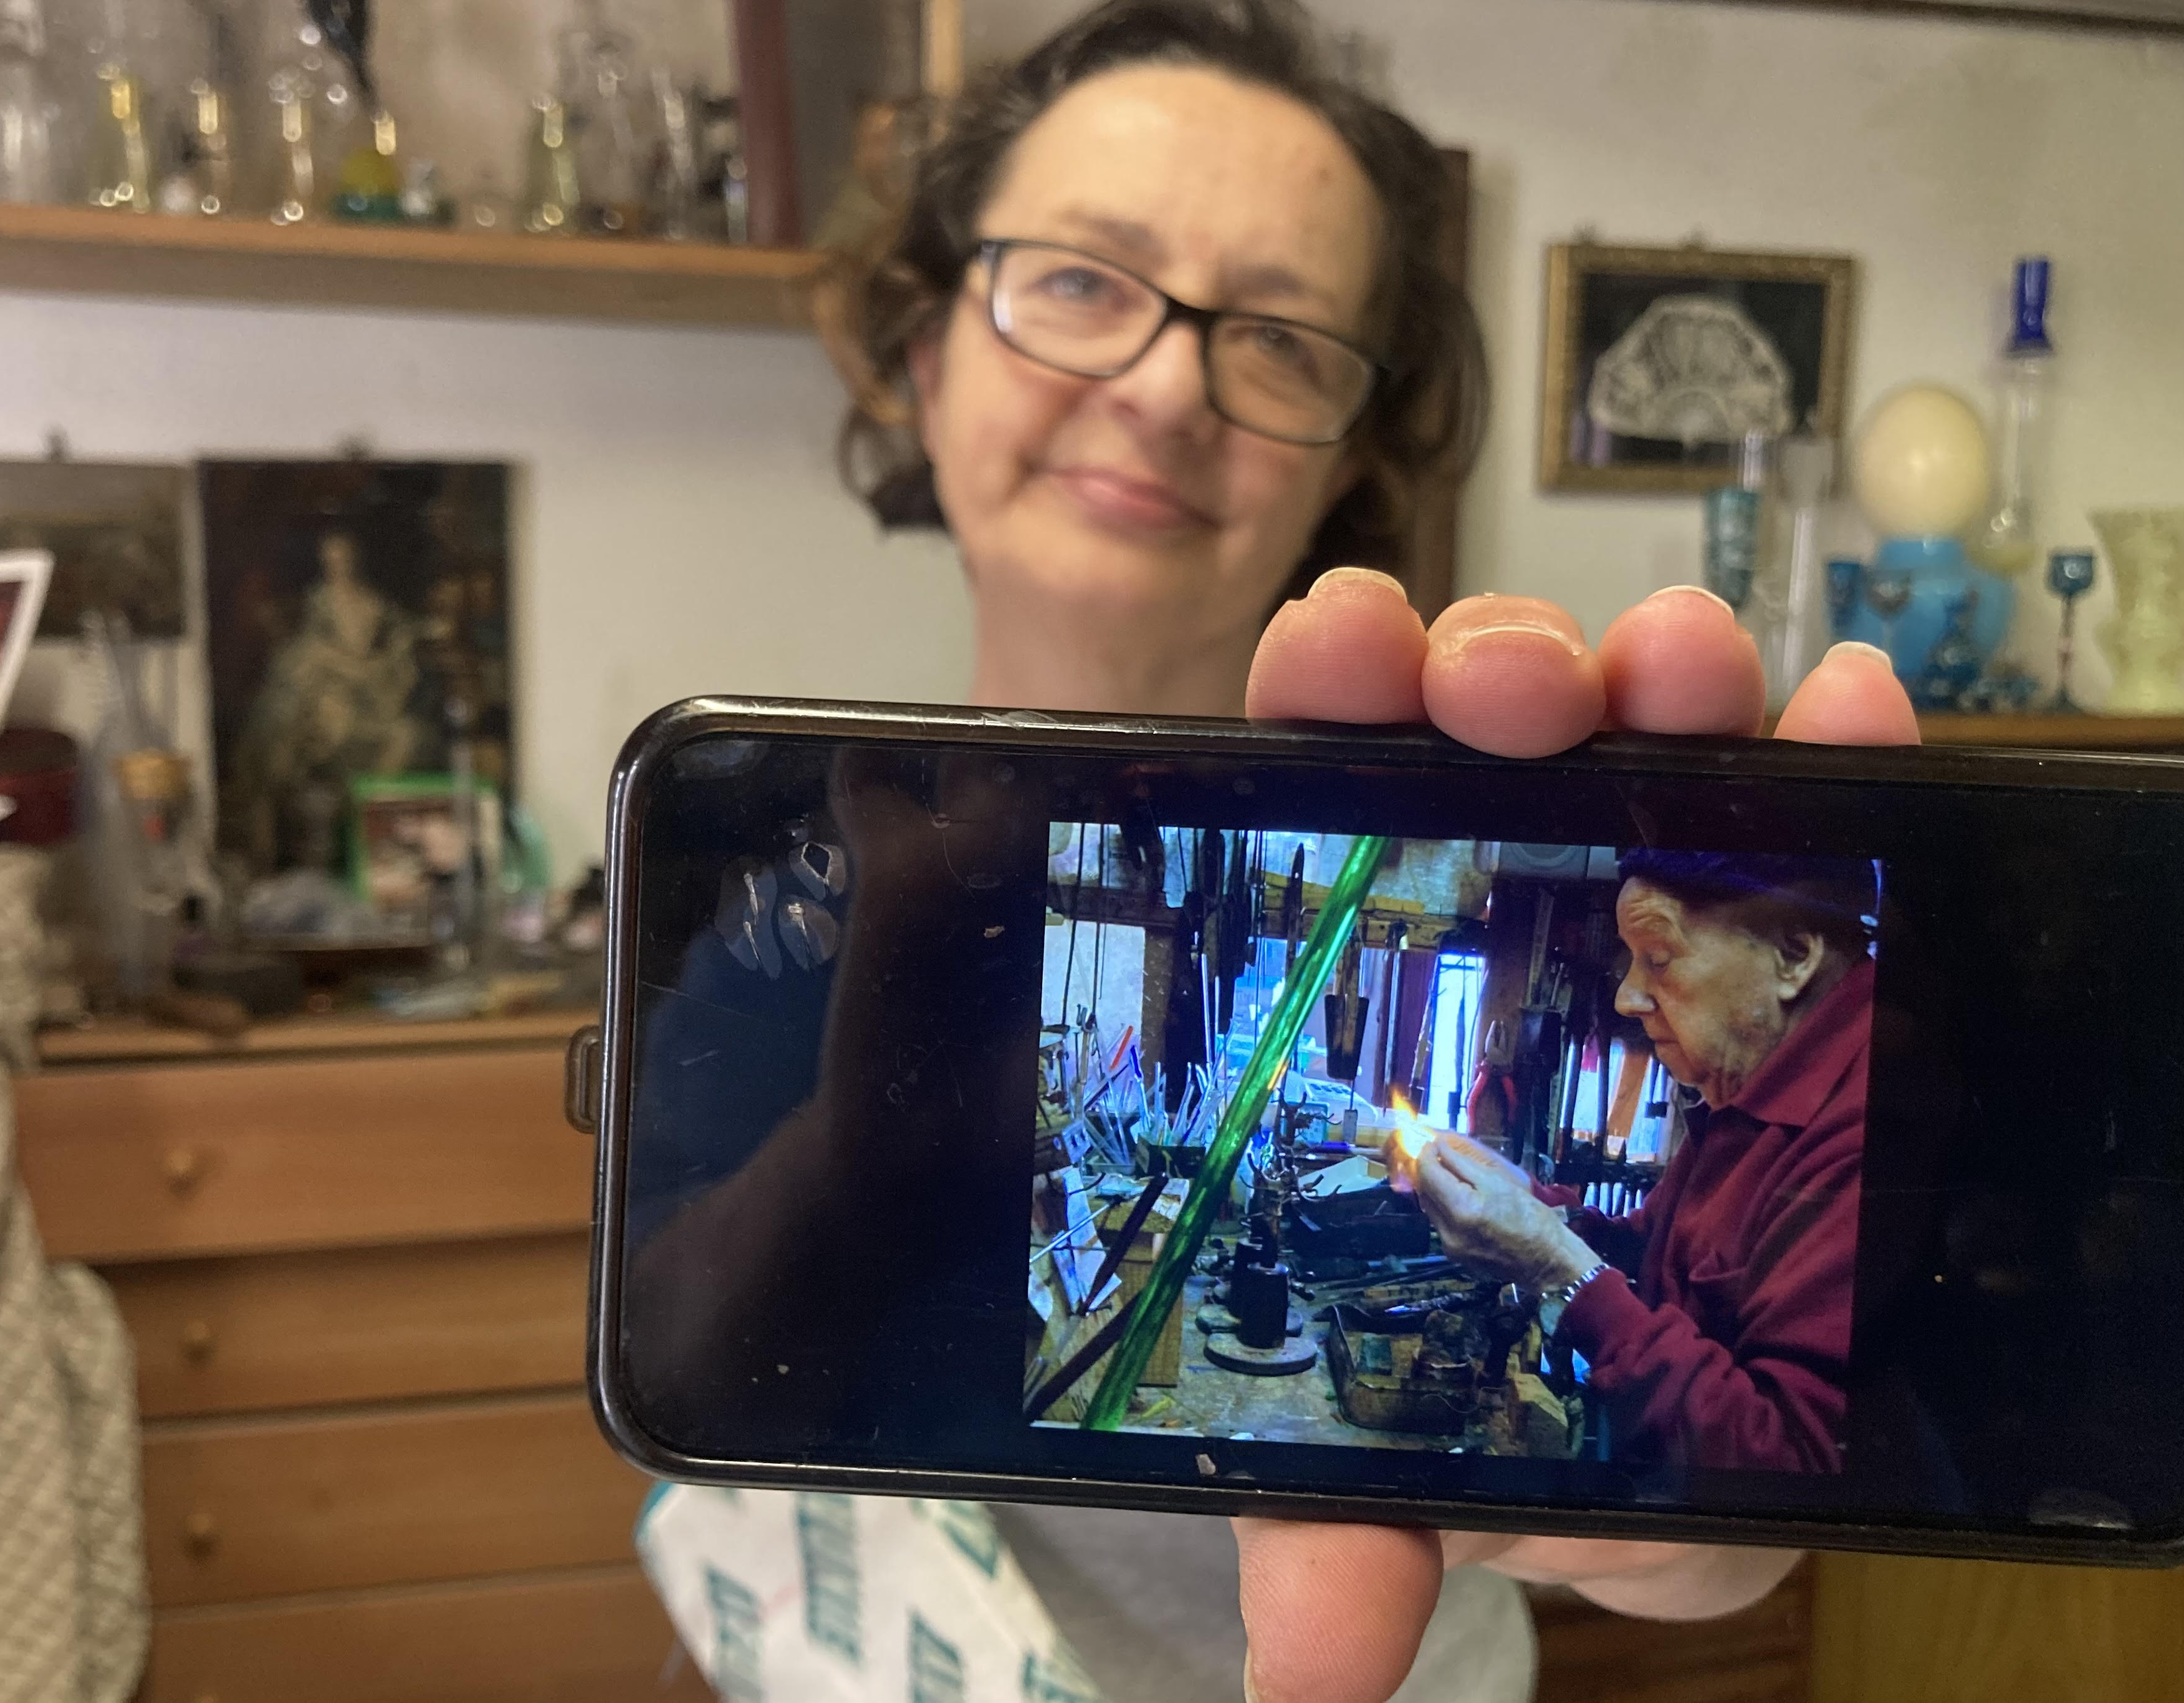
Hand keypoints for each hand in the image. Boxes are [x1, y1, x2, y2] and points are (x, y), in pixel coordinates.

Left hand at [1233, 573, 1915, 1702]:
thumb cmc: (1546, 1426)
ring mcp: (1660, 926)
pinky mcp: (1806, 944)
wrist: (1705, 1441)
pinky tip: (1862, 715)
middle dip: (1484, 679)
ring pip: (1642, 750)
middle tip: (1492, 684)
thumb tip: (1303, 1655)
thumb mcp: (1450, 1481)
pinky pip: (1828, 816)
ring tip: (1682, 677)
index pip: (1316, 838)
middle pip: (1471, 753)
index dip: (1314, 730)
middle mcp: (1508, 955)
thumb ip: (1354, 1524)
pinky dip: (1843, 750)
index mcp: (1384, 1033)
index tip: (1333, 670)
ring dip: (1655, 687)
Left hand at [1405, 1130, 1598, 1291]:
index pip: (1427, 1174)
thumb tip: (1438, 1146)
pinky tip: (1459, 1199)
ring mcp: (1450, 1247)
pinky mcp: (1455, 1255)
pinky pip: (1440, 1224)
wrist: (1547, 1260)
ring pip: (1429, 1208)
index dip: (1427, 1154)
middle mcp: (1448, 1232)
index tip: (1434, 1143)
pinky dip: (1444, 1207)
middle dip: (1429, 1170)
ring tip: (1451, 1175)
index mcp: (1460, 1210)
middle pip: (1424, 1192)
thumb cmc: (1531, 1218)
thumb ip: (1462, 1164)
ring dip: (1435, 1189)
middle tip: (1441, 1155)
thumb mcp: (1498, 1182)